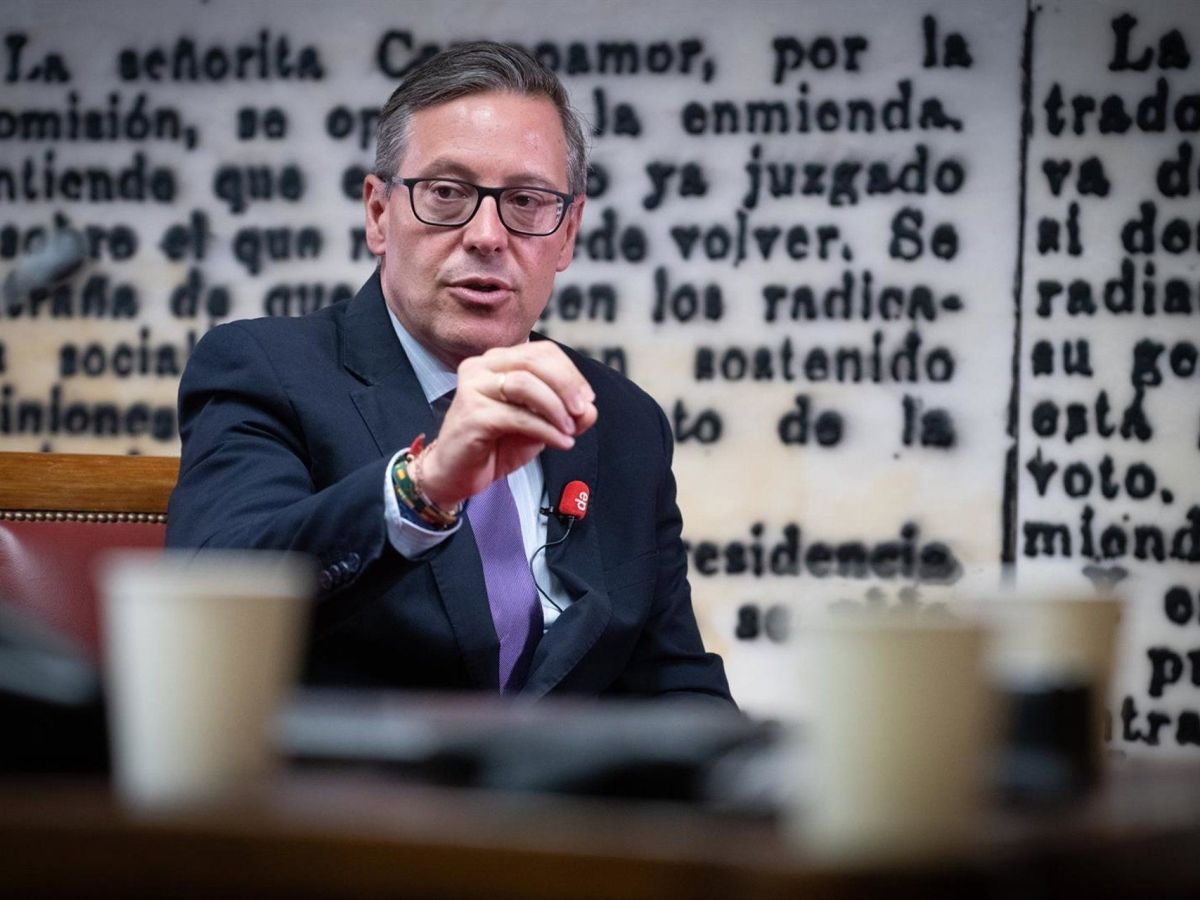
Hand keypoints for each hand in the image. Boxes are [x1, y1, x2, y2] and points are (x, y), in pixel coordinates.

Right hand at [418, 343, 596, 506]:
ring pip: (526, 384)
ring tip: (570, 430)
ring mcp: (474, 387)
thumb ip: (565, 414)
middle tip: (582, 411)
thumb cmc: (494, 445)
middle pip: (535, 361)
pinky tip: (561, 442)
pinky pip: (518, 416)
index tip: (587, 399)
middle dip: (566, 385)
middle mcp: (482, 366)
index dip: (570, 373)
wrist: (456, 474)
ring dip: (556, 408)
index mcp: (499, 361)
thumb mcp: (538, 426)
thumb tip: (591, 410)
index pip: (542, 352)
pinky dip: (546, 430)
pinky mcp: (472, 413)